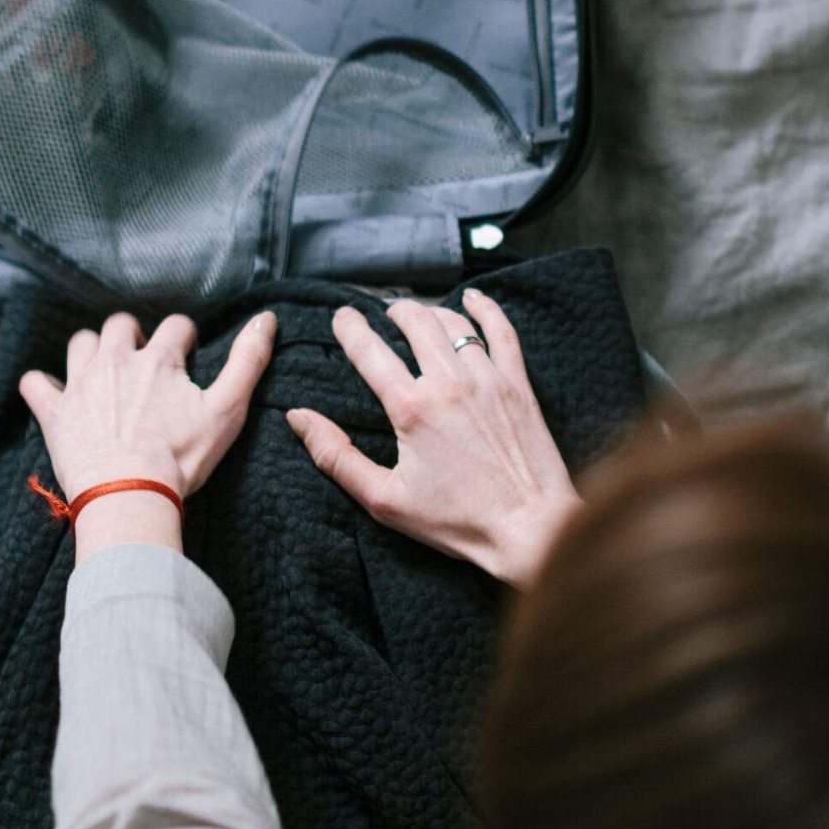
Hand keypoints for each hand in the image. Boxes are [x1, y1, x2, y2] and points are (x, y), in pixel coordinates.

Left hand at [21, 310, 277, 553]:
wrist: (131, 495)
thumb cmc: (181, 458)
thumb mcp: (227, 410)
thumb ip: (248, 362)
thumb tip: (267, 319)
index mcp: (160, 360)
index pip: (176, 326)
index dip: (184, 338)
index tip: (187, 354)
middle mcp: (116, 361)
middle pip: (121, 325)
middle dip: (134, 336)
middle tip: (143, 362)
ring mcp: (81, 384)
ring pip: (80, 344)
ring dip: (92, 350)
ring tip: (103, 371)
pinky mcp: (55, 412)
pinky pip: (35, 384)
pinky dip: (42, 385)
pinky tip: (52, 393)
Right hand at [287, 289, 579, 587]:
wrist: (530, 529)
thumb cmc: (457, 521)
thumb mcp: (384, 500)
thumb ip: (336, 457)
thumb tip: (298, 419)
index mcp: (411, 409)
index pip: (370, 351)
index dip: (350, 328)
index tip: (342, 317)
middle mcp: (449, 384)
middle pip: (414, 323)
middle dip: (393, 311)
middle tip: (383, 313)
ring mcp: (488, 379)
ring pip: (453, 323)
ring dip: (430, 311)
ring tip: (417, 313)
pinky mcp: (518, 385)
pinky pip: (502, 331)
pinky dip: (486, 309)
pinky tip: (472, 298)